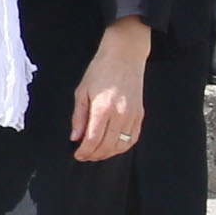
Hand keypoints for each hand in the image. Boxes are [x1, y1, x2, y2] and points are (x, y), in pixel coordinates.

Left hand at [71, 20, 149, 164]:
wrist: (124, 58)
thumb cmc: (100, 71)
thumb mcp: (81, 91)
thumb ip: (78, 116)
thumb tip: (75, 137)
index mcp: (102, 108)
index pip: (93, 139)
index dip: (84, 151)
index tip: (77, 155)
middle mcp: (120, 115)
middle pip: (107, 145)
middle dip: (94, 155)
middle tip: (84, 156)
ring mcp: (132, 116)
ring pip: (121, 145)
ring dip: (108, 154)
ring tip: (96, 154)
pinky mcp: (140, 116)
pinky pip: (133, 138)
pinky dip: (122, 147)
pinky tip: (113, 147)